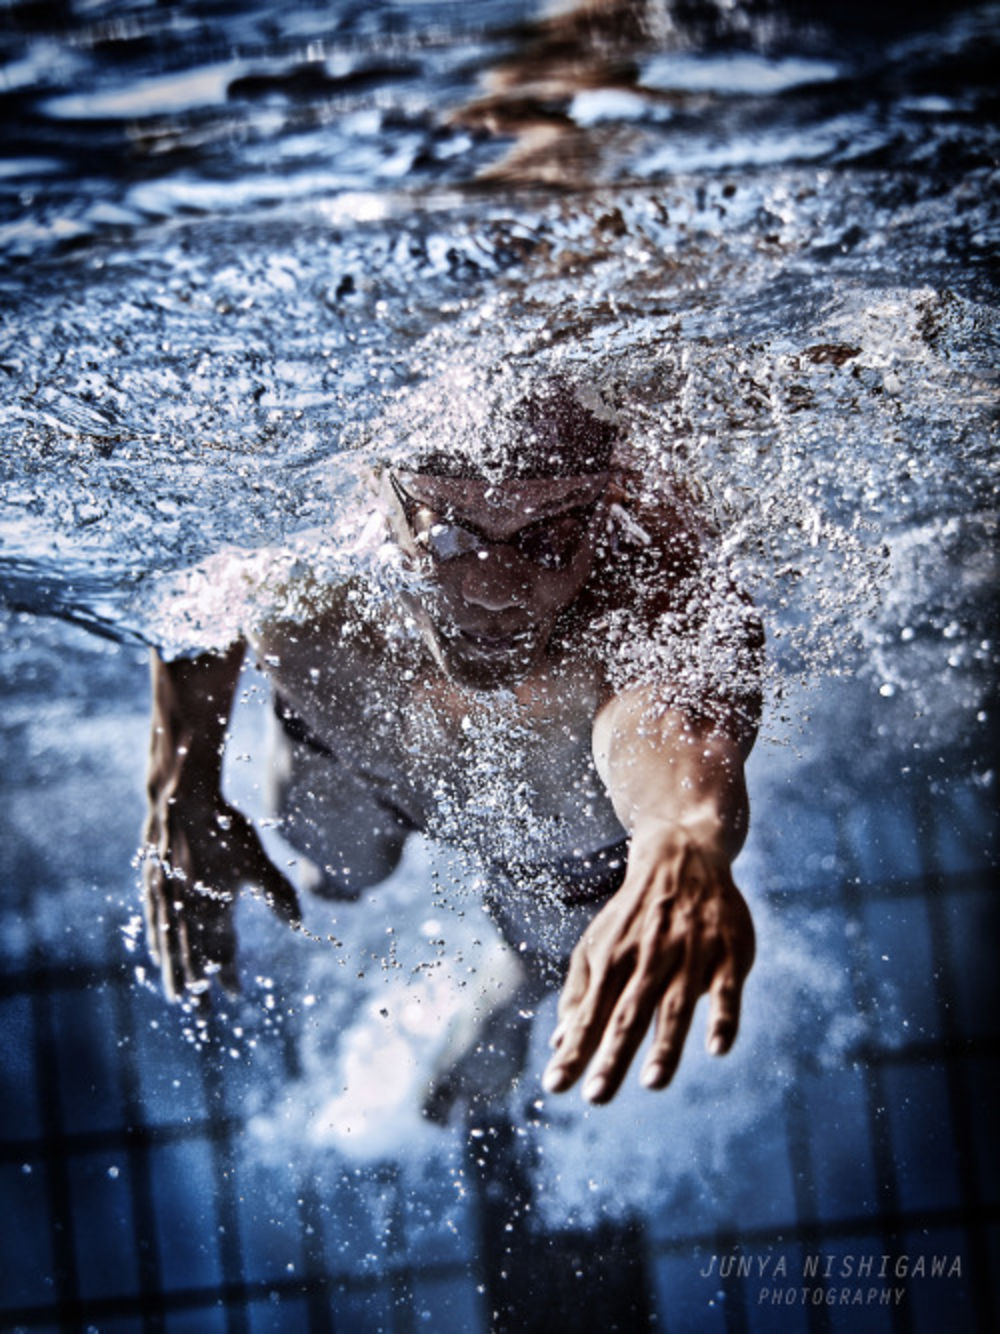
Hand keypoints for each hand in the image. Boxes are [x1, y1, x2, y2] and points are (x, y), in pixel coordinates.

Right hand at [142, 796, 299, 1002]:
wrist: (181, 798)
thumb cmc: (224, 829)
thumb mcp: (256, 863)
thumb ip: (277, 895)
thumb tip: (300, 924)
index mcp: (212, 911)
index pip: (222, 956)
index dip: (229, 978)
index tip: (235, 997)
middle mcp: (185, 912)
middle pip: (191, 961)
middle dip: (197, 990)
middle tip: (200, 1017)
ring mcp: (165, 900)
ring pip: (169, 947)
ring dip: (175, 972)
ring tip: (177, 994)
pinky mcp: (152, 884)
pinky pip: (154, 924)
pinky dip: (158, 943)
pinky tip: (157, 951)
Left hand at [542, 821, 753, 1102]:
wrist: (679, 857)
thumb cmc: (632, 915)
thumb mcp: (597, 944)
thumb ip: (580, 993)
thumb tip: (559, 1042)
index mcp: (613, 960)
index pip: (590, 1013)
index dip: (574, 1050)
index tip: (556, 1086)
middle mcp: (648, 959)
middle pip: (628, 1014)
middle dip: (612, 1056)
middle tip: (596, 1097)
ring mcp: (689, 955)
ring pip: (675, 1004)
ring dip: (666, 1044)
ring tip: (652, 1081)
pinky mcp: (727, 953)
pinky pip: (725, 989)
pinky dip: (722, 1017)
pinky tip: (717, 1047)